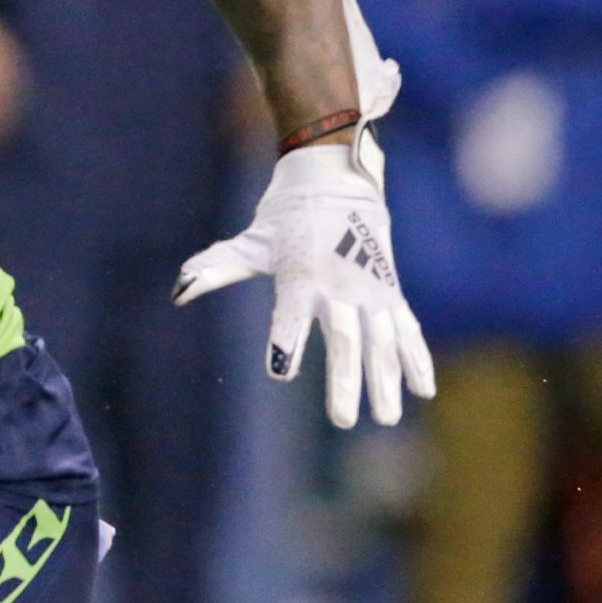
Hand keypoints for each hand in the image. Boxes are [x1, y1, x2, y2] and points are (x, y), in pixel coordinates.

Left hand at [173, 133, 435, 428]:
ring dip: (386, 380)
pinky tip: (423, 391)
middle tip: (341, 421)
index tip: (279, 370)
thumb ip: (216, 268)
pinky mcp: (391, 290)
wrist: (336, 181)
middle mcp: (340, 286)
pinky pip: (407, 328)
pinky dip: (416, 358)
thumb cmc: (284, 218)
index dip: (285, 341)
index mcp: (301, 275)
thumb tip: (178, 293)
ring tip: (385, 419)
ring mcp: (370, 289)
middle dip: (344, 381)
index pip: (290, 314)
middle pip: (344, 339)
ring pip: (382, 340)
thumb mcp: (250, 242)